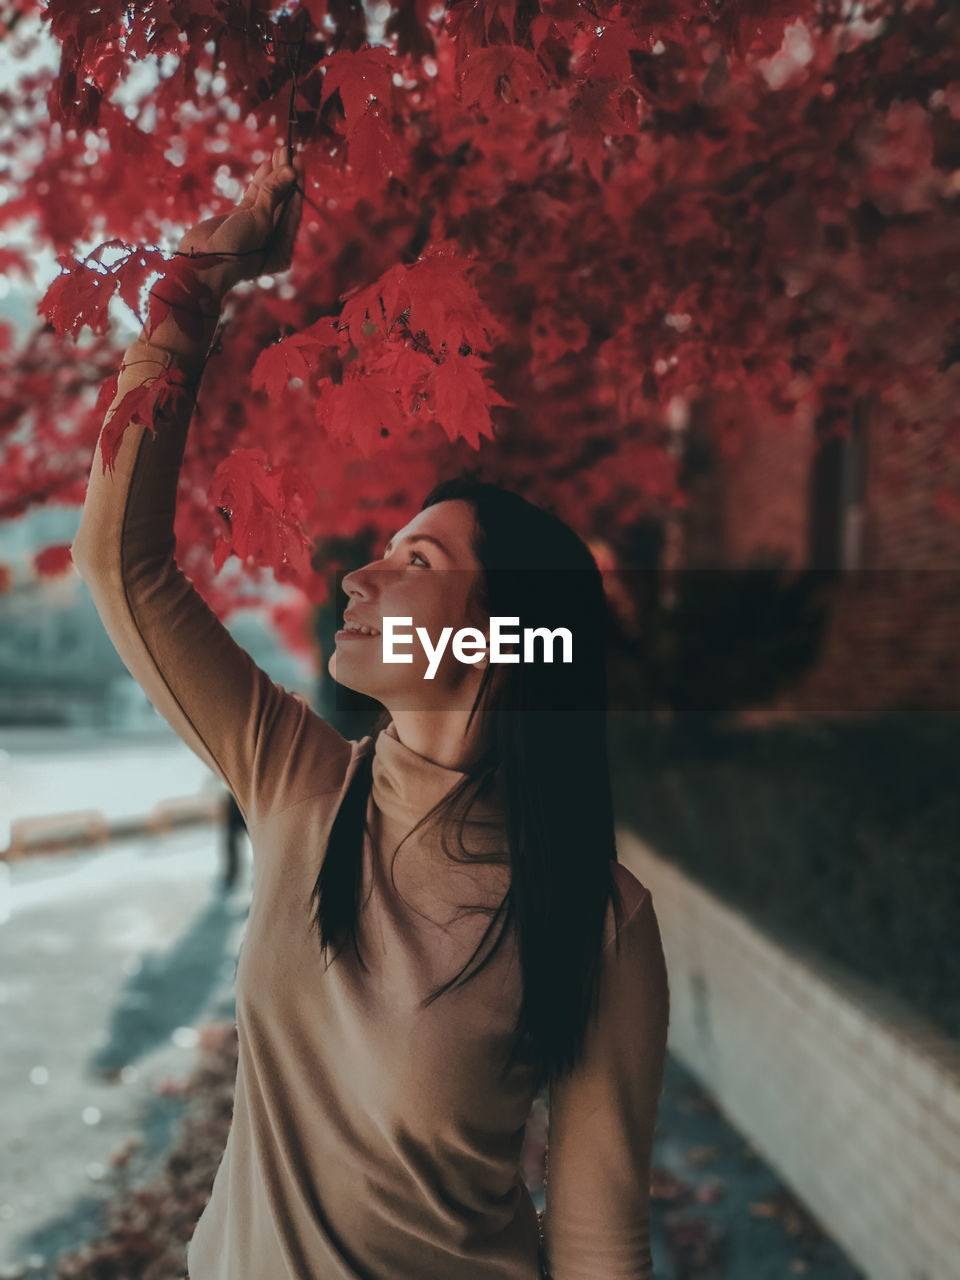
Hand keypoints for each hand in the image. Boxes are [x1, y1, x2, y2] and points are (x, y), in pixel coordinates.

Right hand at [176, 144, 305, 297]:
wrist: (201, 261)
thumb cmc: (234, 248)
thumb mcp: (259, 220)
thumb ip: (273, 194)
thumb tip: (289, 171)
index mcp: (283, 247)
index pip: (294, 209)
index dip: (296, 182)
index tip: (298, 158)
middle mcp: (273, 239)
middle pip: (283, 201)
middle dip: (285, 175)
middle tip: (288, 150)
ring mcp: (256, 228)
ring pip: (268, 197)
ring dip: (272, 175)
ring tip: (278, 152)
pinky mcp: (239, 220)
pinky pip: (254, 198)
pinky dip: (259, 183)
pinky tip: (265, 166)